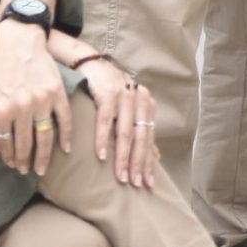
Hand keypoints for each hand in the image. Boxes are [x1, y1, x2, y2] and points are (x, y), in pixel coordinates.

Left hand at [0, 21, 72, 175]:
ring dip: (44, 156)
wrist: (18, 42)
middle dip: (24, 161)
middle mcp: (21, 106)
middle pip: (25, 143)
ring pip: (44, 136)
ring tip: (42, 169)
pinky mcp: (57, 92)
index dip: (8, 157)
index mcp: (1, 108)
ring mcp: (41, 99)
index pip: (6, 142)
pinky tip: (65, 149)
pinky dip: (66, 136)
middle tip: (25, 171)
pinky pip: (64, 120)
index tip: (11, 164)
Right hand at [79, 59, 156, 187]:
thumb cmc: (109, 88)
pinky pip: (105, 121)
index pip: (148, 138)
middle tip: (135, 184)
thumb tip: (156, 157)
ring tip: (121, 176)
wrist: (90, 62)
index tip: (147, 183)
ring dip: (123, 157)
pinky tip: (102, 156)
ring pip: (125, 133)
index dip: (148, 162)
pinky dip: (103, 140)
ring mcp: (124, 95)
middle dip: (137, 164)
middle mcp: (139, 99)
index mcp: (146, 104)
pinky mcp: (107, 92)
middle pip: (140, 138)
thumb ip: (140, 129)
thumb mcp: (128, 107)